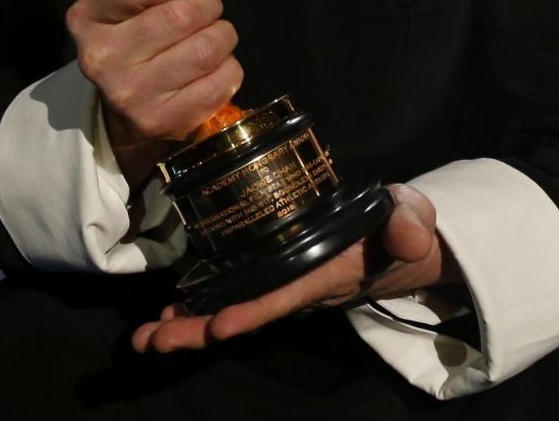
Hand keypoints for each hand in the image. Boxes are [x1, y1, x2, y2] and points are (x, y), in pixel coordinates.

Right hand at [65, 0, 241, 187]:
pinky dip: (229, 69)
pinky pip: (221, 82)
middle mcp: (100, 57)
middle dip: (208, 6)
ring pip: (207, 48)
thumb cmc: (145, 28)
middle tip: (203, 13)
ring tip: (210, 39)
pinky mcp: (160, 121)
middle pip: (180, 15)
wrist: (129, 109)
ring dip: (223, 36)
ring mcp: (128, 94)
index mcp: (87, 17)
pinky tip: (212, 69)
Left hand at [131, 184, 456, 352]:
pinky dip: (199, 309)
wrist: (399, 245)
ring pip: (231, 312)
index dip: (253, 312)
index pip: (286, 295)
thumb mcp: (412, 217)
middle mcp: (298, 288)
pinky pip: (233, 299)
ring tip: (147, 337)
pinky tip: (168, 315)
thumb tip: (407, 237)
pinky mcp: (274, 279)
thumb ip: (409, 223)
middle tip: (154, 340)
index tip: (218, 326)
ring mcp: (283, 287)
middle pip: (245, 315)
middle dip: (200, 332)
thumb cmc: (398, 226)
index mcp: (327, 273)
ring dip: (189, 327)